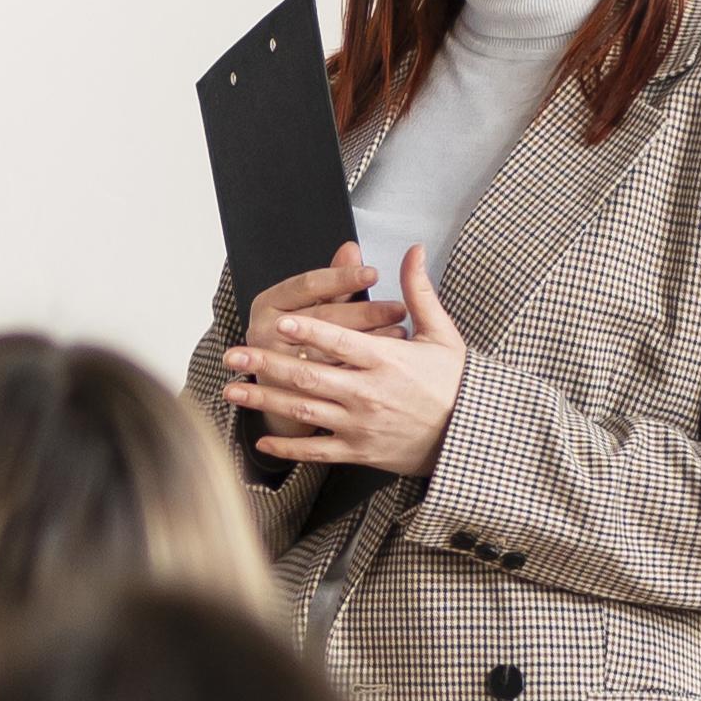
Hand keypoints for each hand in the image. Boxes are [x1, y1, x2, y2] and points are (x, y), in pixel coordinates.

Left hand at [218, 242, 467, 478]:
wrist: (468, 436)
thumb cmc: (454, 382)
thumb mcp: (441, 334)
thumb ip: (419, 291)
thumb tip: (414, 250)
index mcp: (387, 359)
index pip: (340, 340)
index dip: (308, 330)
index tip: (279, 322)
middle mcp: (369, 392)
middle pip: (310, 375)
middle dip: (267, 364)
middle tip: (233, 355)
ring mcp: (361, 424)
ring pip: (305, 410)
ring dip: (265, 400)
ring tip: (232, 390)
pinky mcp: (360, 450)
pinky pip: (317, 450)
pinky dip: (289, 447)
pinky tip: (263, 440)